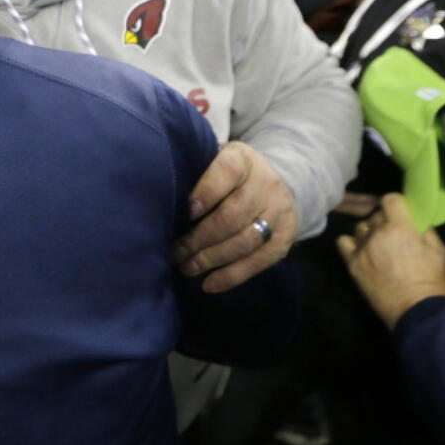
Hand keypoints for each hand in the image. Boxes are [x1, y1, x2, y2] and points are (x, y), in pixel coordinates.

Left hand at [173, 141, 297, 292]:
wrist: (274, 180)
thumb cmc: (226, 174)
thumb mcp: (212, 161)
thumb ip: (194, 175)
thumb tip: (158, 202)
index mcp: (242, 159)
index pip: (227, 172)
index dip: (206, 192)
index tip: (186, 212)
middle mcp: (265, 183)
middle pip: (233, 215)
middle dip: (200, 238)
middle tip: (176, 253)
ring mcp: (279, 211)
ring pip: (246, 241)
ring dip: (212, 259)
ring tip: (187, 268)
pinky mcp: (285, 237)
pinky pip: (260, 261)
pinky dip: (232, 276)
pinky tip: (209, 284)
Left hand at [336, 193, 444, 329]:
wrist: (418, 313)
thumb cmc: (434, 282)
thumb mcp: (441, 252)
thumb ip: (427, 231)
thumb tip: (416, 220)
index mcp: (401, 227)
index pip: (390, 199)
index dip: (396, 204)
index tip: (401, 214)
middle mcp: (377, 233)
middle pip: (375, 215)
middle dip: (386, 222)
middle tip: (396, 236)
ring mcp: (362, 248)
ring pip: (360, 228)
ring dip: (370, 233)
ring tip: (380, 246)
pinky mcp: (352, 264)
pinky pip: (343, 242)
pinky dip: (351, 243)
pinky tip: (362, 251)